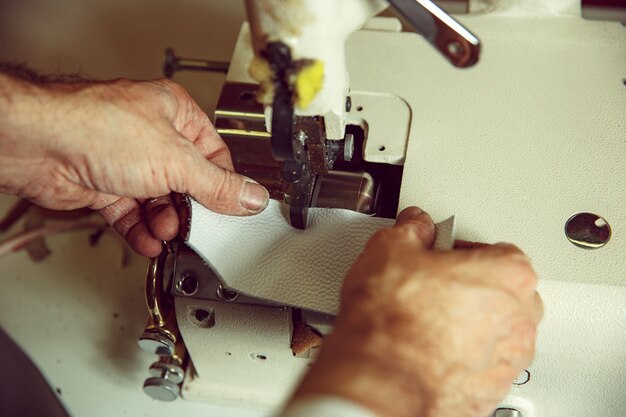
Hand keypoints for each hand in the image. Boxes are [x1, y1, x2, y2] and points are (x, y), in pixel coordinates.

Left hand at [0, 76, 268, 255]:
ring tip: (167, 233)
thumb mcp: (177, 161)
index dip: (223, 184)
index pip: (214, 154)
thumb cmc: (97, 128)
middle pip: (186, 182)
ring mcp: (126, 162)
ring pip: (158, 202)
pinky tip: (150, 242)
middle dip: (189, 209)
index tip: (232, 208)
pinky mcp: (105, 186)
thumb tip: (251, 196)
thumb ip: (219, 186)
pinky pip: (133, 214)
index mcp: (175, 114)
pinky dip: (142, 230)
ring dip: (164, 223)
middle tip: (196, 225)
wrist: (38, 146)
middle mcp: (152, 136)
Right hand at [292, 207, 542, 416]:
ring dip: (470, 326)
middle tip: (432, 287)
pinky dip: (461, 360)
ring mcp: (507, 362)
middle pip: (503, 293)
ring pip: (494, 333)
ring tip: (427, 321)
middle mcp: (519, 320)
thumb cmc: (391, 321)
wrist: (377, 379)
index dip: (459, 251)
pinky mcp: (489, 392)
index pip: (495, 250)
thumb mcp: (390, 249)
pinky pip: (481, 368)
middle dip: (471, 288)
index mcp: (509, 275)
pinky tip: (428, 352)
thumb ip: (412, 229)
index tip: (438, 255)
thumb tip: (415, 226)